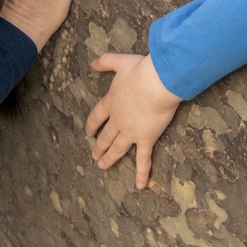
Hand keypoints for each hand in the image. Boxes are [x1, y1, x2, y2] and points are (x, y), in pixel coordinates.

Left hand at [86, 53, 182, 188]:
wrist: (158, 83)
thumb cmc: (142, 70)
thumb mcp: (121, 61)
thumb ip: (105, 61)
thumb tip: (92, 63)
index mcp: (111, 102)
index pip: (97, 116)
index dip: (92, 125)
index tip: (89, 133)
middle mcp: (118, 120)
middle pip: (106, 136)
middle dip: (99, 146)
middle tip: (94, 155)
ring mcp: (130, 132)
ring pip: (117, 149)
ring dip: (109, 159)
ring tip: (102, 166)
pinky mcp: (146, 139)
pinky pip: (143, 159)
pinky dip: (141, 173)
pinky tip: (139, 185)